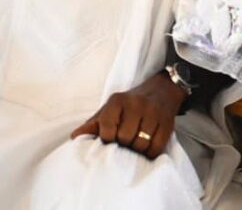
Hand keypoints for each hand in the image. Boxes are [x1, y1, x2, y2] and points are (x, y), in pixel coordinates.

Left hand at [70, 73, 185, 158]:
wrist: (161, 90)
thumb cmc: (129, 105)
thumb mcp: (109, 109)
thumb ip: (92, 124)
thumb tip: (74, 137)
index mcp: (117, 101)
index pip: (107, 129)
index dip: (108, 139)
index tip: (111, 139)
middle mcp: (136, 104)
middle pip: (125, 138)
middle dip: (124, 145)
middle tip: (125, 143)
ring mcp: (153, 112)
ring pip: (141, 144)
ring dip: (137, 150)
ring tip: (136, 145)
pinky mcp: (167, 122)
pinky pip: (156, 147)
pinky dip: (150, 152)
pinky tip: (147, 147)